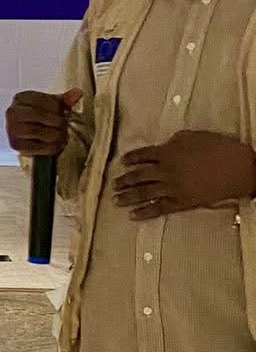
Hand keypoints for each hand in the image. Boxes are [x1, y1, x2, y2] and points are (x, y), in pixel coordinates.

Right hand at [5, 88, 81, 157]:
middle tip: (65, 126)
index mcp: (20, 98)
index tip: (67, 112)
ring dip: (55, 134)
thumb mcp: (51, 106)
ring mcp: (11, 129)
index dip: (57, 106)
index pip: (40, 99)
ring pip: (36, 130)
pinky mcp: (15, 145)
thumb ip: (64, 100)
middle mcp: (12, 112)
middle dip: (56, 121)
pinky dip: (51, 147)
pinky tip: (58, 144)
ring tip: (63, 135)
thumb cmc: (40, 118)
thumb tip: (78, 92)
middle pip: (37, 114)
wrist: (27, 137)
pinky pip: (35, 147)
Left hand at [112, 131, 255, 220]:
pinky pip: (159, 209)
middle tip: (113, 184)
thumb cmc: (219, 148)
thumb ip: (175, 142)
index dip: (131, 158)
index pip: (143, 155)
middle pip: (139, 176)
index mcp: (168, 152)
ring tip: (116, 200)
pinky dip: (145, 212)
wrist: (238, 168)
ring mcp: (173, 188)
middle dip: (125, 180)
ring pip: (145, 193)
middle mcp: (166, 171)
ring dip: (128, 197)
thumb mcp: (194, 136)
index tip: (122, 162)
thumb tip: (165, 146)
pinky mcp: (182, 202)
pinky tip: (133, 215)